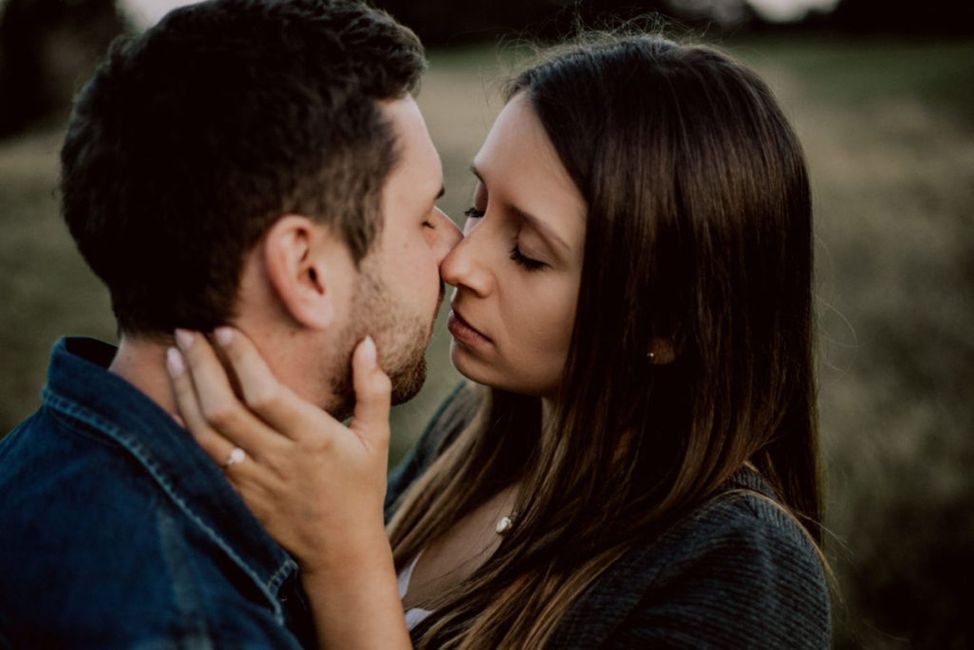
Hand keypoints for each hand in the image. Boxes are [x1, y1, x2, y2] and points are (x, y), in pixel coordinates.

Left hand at [165, 327, 392, 576]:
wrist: (341, 553)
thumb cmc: (361, 489)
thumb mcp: (377, 439)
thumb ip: (373, 390)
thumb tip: (366, 343)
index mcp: (314, 440)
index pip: (267, 394)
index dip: (241, 360)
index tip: (223, 329)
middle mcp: (279, 460)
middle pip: (225, 409)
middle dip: (199, 366)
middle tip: (185, 331)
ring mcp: (253, 483)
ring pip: (205, 434)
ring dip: (184, 392)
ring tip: (173, 357)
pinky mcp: (237, 499)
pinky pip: (200, 462)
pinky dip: (180, 431)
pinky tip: (169, 404)